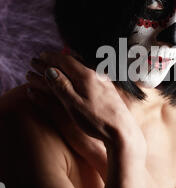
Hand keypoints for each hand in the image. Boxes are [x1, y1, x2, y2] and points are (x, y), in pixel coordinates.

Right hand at [26, 52, 146, 165]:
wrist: (122, 131)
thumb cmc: (98, 120)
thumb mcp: (74, 105)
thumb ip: (62, 87)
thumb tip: (50, 71)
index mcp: (86, 76)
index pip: (66, 60)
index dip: (51, 57)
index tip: (41, 56)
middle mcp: (97, 75)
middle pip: (74, 62)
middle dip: (58, 60)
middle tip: (45, 60)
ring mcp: (105, 82)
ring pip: (83, 68)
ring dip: (69, 67)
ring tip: (59, 68)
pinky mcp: (109, 90)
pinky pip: (90, 76)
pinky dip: (79, 74)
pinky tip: (78, 80)